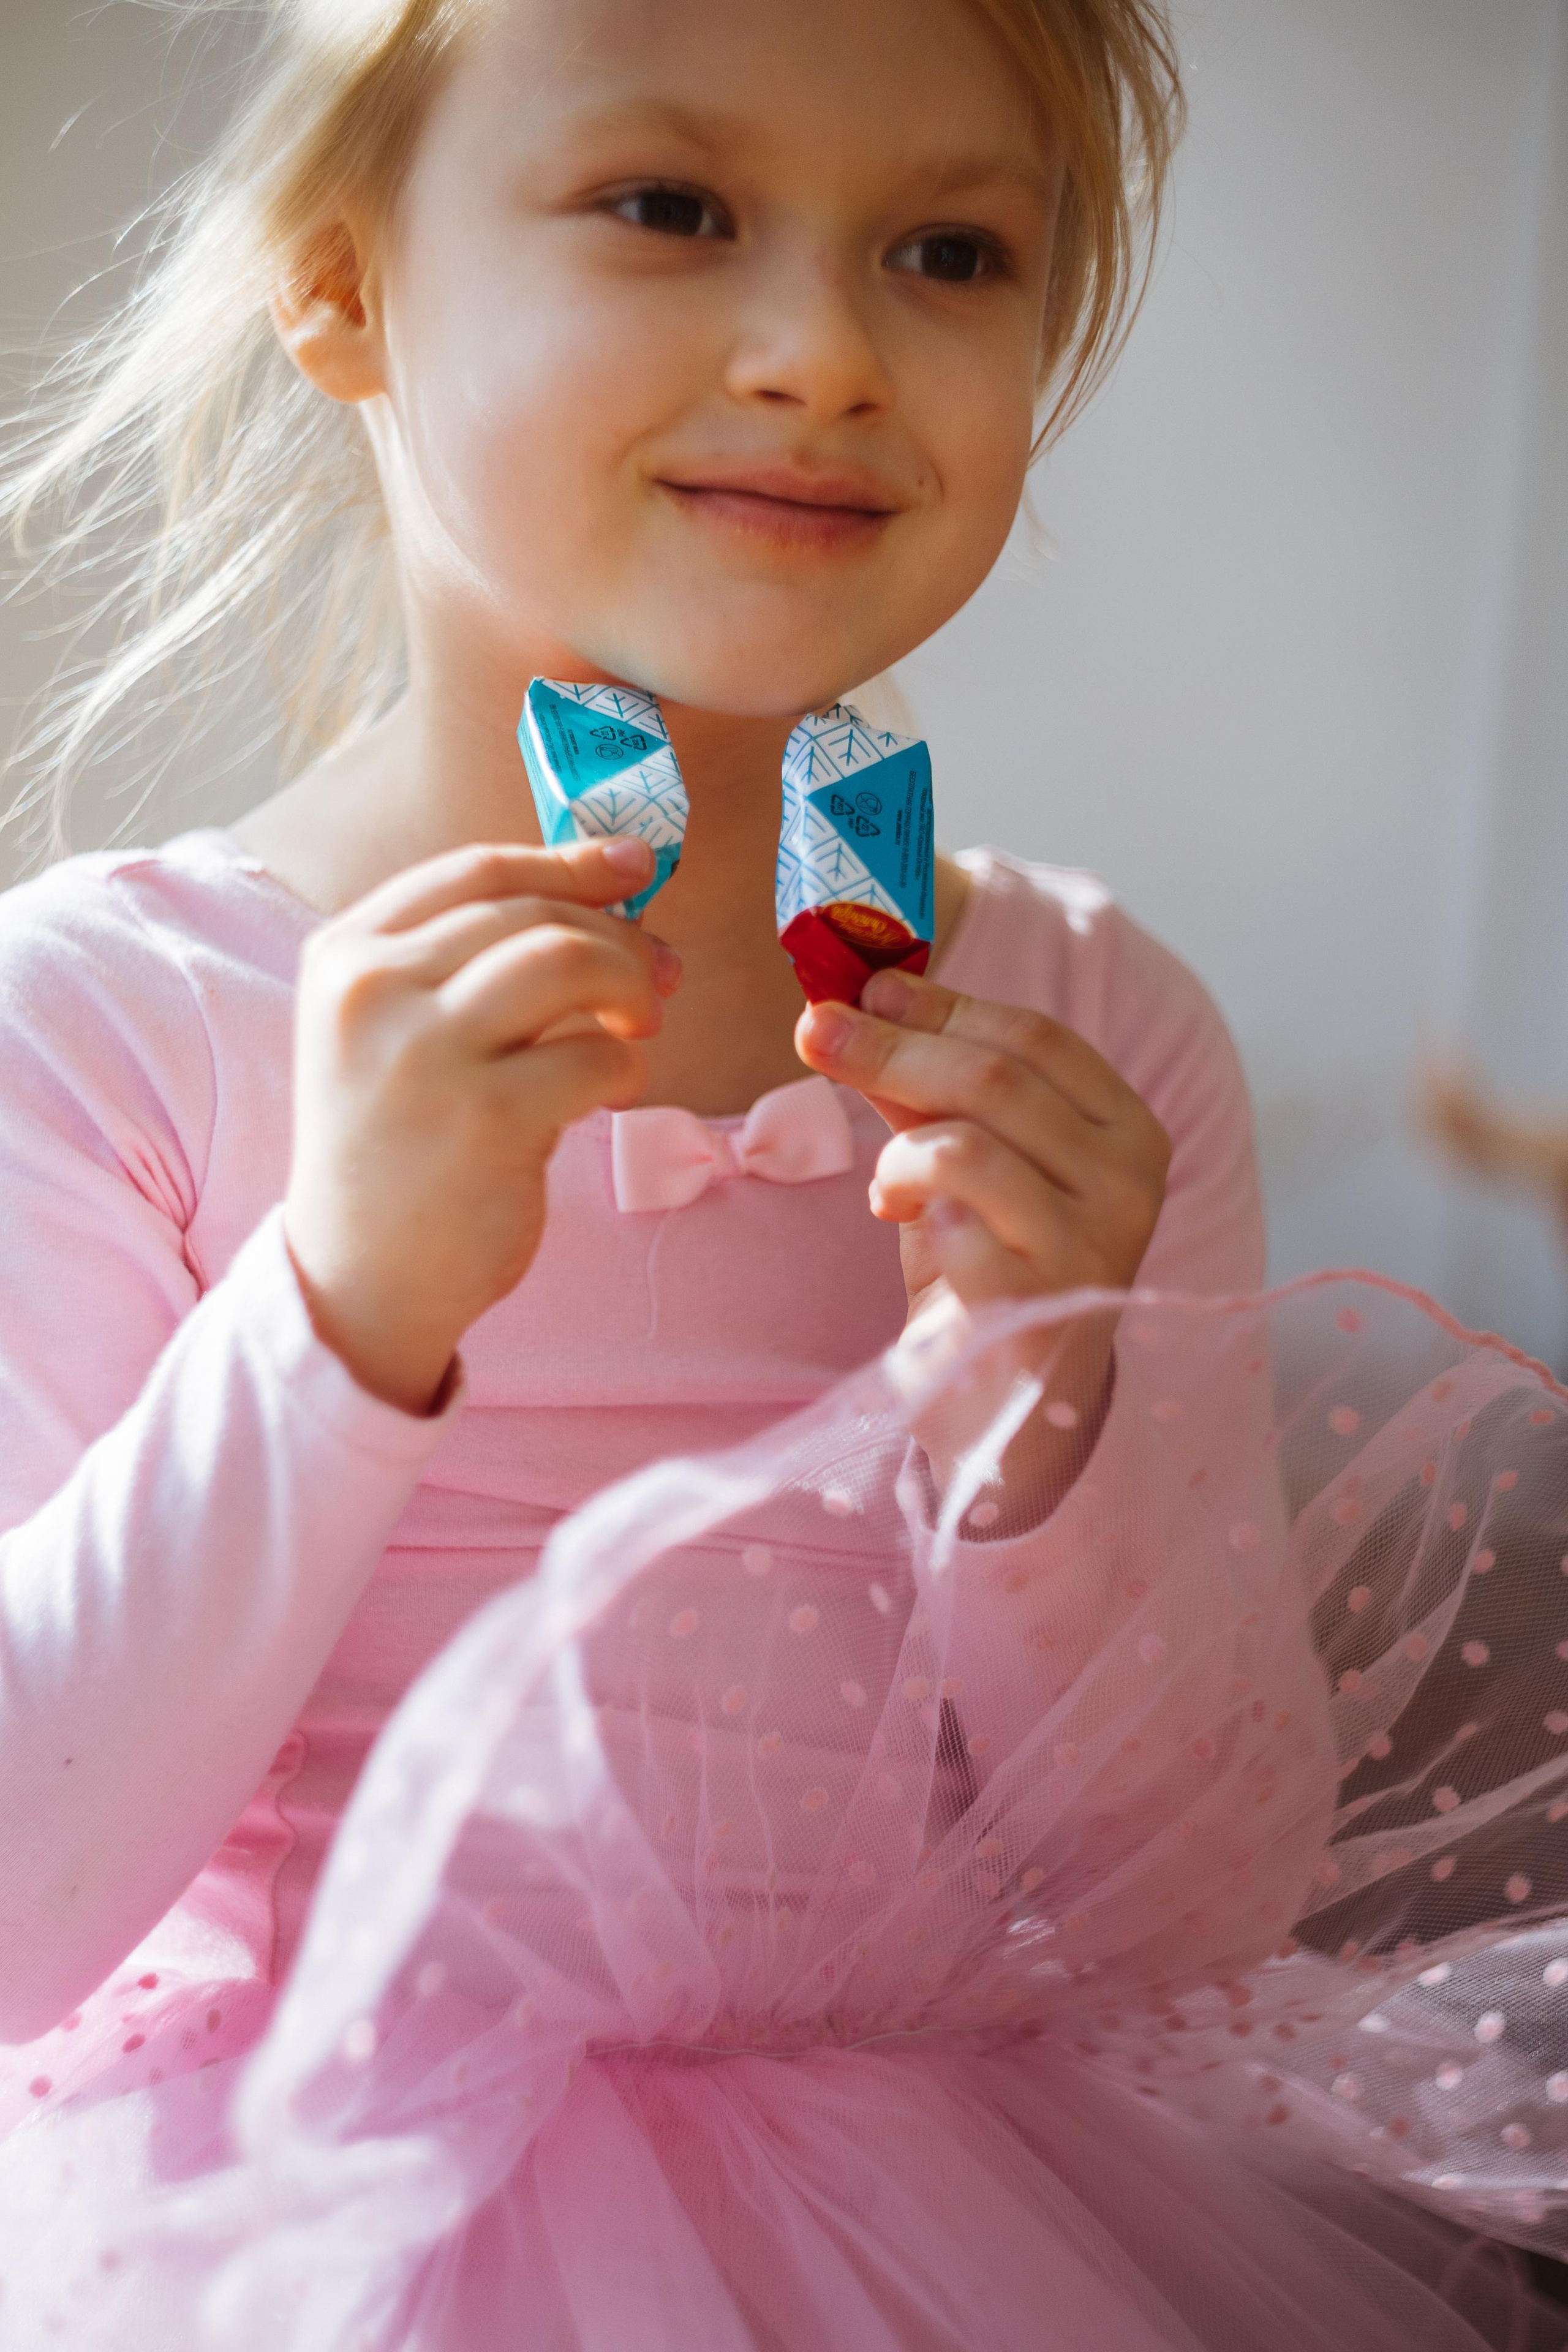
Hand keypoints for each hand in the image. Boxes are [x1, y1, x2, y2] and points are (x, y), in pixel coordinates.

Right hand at [285, 837, 678, 1415]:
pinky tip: (615, 1089)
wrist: (360, 1278)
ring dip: (631, 984)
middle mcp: (373, 991)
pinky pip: (596, 1056)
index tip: (634, 864)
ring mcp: (426, 1054)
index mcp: (343, 956)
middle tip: (660, 974)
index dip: (567, 859)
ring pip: (569, 962)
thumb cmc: (397, 1147)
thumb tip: (608, 890)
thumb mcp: (393, 1032)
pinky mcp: (487, 1119)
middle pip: (533, 914)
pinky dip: (626, 1066)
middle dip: (618, 936)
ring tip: (640, 1024)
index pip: (474, 871)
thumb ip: (467, 962)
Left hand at [796, 968, 1169, 1525]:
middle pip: (996, 1077)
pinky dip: (911, 1210)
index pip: (1036, 1035)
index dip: (942, 1004)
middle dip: (890, 1046)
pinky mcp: (1037, 1305)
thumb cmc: (989, 1266)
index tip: (865, 988)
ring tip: (885, 1184)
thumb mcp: (964, 1161)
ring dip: (900, 1149)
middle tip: (813, 1029)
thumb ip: (928, 1086)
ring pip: (970, 1143)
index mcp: (1127, 1131)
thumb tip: (858, 1001)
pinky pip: (952, 1224)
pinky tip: (906, 1228)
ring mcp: (1090, 1246)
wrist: (1009, 1404)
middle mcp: (1129, 1183)